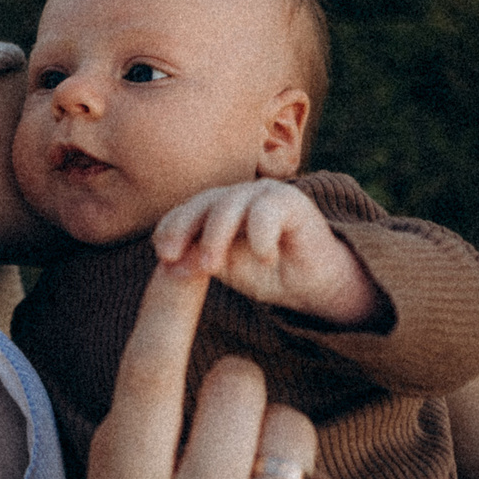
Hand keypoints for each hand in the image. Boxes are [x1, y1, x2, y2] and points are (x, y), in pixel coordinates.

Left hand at [150, 179, 382, 327]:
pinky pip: (267, 211)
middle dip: (184, 228)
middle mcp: (238, 196)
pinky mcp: (292, 201)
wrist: (316, 284)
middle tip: (171, 257)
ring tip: (211, 267)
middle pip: (204, 202)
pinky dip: (260, 235)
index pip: (187, 211)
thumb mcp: (226, 269)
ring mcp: (265, 195)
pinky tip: (265, 258)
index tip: (161, 255)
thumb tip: (169, 264)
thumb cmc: (267, 274)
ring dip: (216, 235)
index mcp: (217, 209)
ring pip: (231, 204)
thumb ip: (198, 260)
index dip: (170, 228)